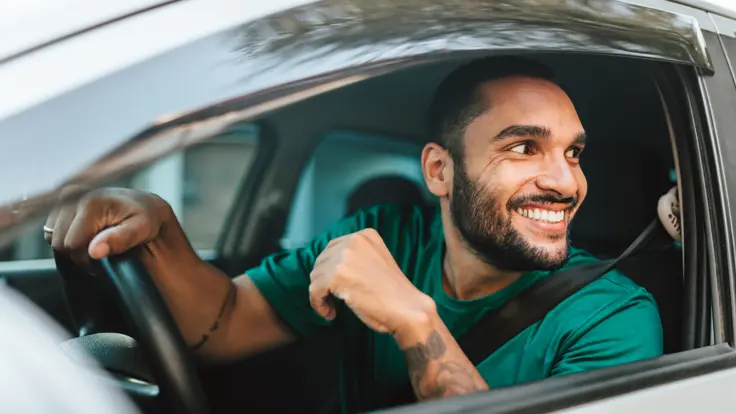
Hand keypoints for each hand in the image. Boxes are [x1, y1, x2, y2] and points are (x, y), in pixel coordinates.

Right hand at [44, 187, 175, 267]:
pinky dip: (67, 237)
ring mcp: (65, 197)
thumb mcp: (142, 230)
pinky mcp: (61, 201)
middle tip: (101, 253)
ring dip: (72, 246)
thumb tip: (94, 251)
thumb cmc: (145, 217)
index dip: (86, 260)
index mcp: (90, 203)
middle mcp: (73, 196)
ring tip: (96, 242)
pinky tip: (87, 234)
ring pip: (53, 237)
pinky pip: (52, 230)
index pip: (72, 245)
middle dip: (79, 254)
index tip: (104, 260)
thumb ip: (119, 240)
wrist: (144, 203)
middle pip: (59, 243)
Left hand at [309, 228, 435, 335]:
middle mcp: (353, 241)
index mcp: (365, 235)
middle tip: (333, 299)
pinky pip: (314, 290)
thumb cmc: (394, 293)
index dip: (330, 269)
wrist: (407, 308)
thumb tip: (329, 268)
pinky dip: (318, 304)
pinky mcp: (336, 276)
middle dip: (324, 281)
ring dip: (321, 294)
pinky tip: (330, 313)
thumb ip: (356, 257)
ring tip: (333, 308)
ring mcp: (344, 257)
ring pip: (316, 276)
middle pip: (322, 260)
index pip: (333, 248)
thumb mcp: (376, 261)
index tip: (336, 286)